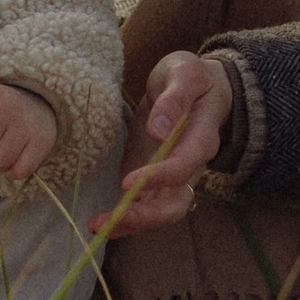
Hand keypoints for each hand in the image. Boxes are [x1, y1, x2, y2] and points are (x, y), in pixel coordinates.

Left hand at [103, 49, 236, 235]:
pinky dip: (124, 219)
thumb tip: (159, 131)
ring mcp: (174, 177)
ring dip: (130, 223)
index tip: (129, 180)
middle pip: (177, 203)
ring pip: (160, 212)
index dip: (160, 177)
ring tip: (97, 226)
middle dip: (145, 216)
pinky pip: (144, 207)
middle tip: (112, 219)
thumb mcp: (185, 73)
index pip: (185, 165)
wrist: (197, 88)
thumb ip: (174, 99)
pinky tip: (99, 223)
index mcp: (202, 137)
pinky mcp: (155, 181)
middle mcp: (192, 165)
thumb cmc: (189, 77)